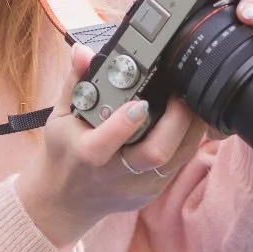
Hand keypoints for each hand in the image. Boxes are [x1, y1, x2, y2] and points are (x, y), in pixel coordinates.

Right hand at [15, 44, 210, 248]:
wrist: (64, 200)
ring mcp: (137, 186)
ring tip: (191, 100)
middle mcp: (114, 174)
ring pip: (176, 160)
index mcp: (86, 154)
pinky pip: (179, 165)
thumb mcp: (60, 116)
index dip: (126, 122)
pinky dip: (189, 140)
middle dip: (175, 121)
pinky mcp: (153, 191)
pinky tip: (189, 120)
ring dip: (190, 128)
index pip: (106, 141)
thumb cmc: (63, 152)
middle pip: (154, 153)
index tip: (141, 101)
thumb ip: (74, 82)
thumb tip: (82, 51)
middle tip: (180, 93)